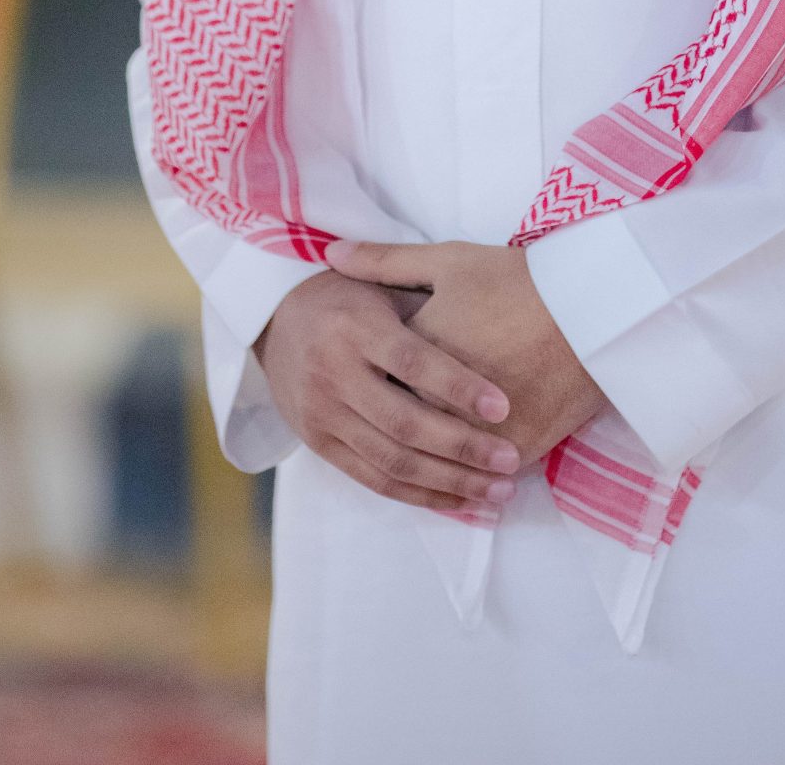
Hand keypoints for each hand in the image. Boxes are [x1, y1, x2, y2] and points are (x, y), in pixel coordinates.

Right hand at [253, 268, 520, 513]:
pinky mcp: (319, 445)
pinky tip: (459, 501)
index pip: (412, 363)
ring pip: (392, 462)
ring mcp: (323, 415)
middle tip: (511, 460)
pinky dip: (419, 495)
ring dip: (450, 483)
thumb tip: (489, 323)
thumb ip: (424, 300)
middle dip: (463, 448)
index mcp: (354, 328)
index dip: (458, 387)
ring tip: (498, 491)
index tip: (504, 406)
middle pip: (404, 424)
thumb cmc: (345, 294)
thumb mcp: (379, 282)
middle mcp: (333, 374)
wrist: (273, 319)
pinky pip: (373, 479)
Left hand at [325, 239, 607, 470]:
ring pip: (439, 463)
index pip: (376, 382)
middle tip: (380, 440)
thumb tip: (332, 255)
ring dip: (428, 474)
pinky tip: (464, 489)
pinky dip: (468, 485)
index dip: (367, 386)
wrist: (590, 306)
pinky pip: (481, 476)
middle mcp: (440, 399)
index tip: (363, 386)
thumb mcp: (448, 260)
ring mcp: (479, 431)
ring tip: (416, 470)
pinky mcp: (517, 448)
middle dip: (388, 438)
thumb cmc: (515, 279)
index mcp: (416, 351)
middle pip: (401, 428)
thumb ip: (385, 261)